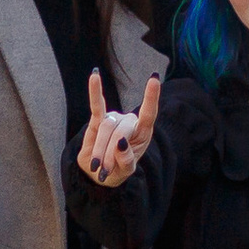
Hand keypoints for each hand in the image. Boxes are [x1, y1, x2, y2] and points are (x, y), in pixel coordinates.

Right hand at [77, 68, 162, 183]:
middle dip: (111, 153)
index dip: (151, 97)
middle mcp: (130, 122)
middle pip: (120, 131)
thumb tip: (119, 143)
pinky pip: (97, 106)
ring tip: (97, 166)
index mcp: (143, 132)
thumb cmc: (118, 169)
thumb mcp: (126, 170)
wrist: (100, 172)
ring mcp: (115, 119)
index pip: (149, 113)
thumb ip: (126, 159)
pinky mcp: (98, 120)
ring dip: (100, 150)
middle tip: (104, 170)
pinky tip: (94, 76)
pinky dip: (95, 92)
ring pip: (106, 129)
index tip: (154, 79)